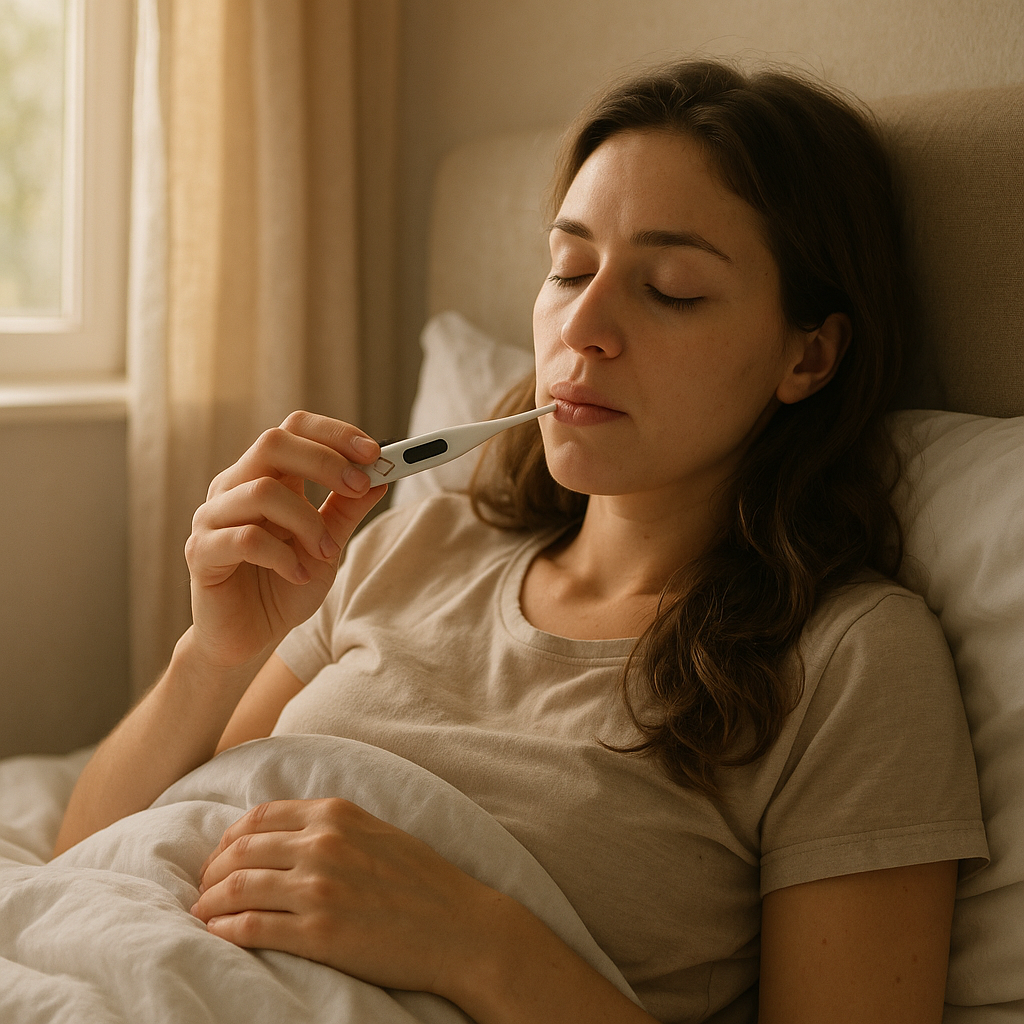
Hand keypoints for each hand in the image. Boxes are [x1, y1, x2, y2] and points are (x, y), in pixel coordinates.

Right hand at [185, 411, 386, 669]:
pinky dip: (284, 556)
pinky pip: (245, 539)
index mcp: (265, 476)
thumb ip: (348, 509)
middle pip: (273, 443)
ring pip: (262, 490)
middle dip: (325, 462)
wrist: (251, 637)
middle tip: (359, 488)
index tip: (375, 452)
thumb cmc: (286, 585)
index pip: (294, 429)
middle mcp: (234, 487)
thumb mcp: (327, 544)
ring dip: (307, 521)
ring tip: (325, 552)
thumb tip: (381, 476)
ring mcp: (212, 517)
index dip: (334, 434)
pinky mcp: (201, 552)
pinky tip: (300, 574)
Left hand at [190, 798, 499, 995]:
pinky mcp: (320, 934)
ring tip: (202, 913)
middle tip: (203, 888)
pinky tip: (216, 933)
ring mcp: (320, 889)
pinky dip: (225, 929)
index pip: (259, 816)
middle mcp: (323, 844)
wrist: (460, 928)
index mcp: (337, 814)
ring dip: (210, 901)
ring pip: (239, 887)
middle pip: (241, 850)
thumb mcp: (378, 831)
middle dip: (211, 870)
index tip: (220, 856)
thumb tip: (284, 834)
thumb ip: (333, 826)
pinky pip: (252, 928)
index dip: (228, 837)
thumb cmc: (424, 881)